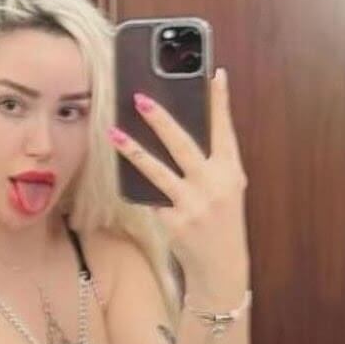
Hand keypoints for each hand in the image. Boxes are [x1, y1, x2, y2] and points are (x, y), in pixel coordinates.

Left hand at [106, 68, 248, 287]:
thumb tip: (180, 130)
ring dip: (133, 150)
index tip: (214, 75)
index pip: (225, 130)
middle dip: (161, 120)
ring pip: (157, 171)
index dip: (220, 102)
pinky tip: (119, 168)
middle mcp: (214, 186)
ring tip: (113, 133)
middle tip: (140, 98)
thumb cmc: (221, 222)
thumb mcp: (227, 189)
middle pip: (184, 145)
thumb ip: (211, 162)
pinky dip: (135, 182)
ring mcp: (193, 205)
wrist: (222, 268)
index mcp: (231, 172)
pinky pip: (149, 195)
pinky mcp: (174, 222)